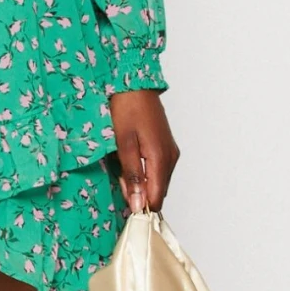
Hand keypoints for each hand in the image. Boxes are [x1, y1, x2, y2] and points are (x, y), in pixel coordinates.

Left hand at [108, 90, 178, 212]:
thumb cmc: (127, 109)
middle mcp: (170, 158)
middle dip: (137, 192)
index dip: (140, 205)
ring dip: (139, 181)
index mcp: (161, 159)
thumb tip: (138, 204)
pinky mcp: (166, 148)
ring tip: (122, 163)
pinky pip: (157, 169)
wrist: (135, 85)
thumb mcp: (123, 144)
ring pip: (156, 181)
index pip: (156, 199)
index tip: (124, 199)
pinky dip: (144, 171)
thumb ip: (132, 175)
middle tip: (119, 175)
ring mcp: (170, 152)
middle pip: (157, 192)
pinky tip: (131, 158)